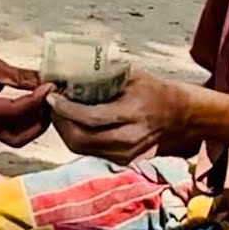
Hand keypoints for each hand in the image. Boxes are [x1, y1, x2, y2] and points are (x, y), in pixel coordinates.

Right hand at [0, 48, 54, 147]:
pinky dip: (24, 122)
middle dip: (39, 123)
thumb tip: (44, 82)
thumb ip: (21, 77)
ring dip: (33, 125)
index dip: (37, 101)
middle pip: (19, 137)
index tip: (50, 89)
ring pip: (16, 137)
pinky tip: (32, 105)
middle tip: (52, 103)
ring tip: (45, 104)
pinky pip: (10, 130)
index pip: (17, 112)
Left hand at [49, 72, 195, 164]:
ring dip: (64, 130)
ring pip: (81, 148)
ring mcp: (125, 153)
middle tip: (51, 103)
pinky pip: (89, 150)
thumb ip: (102, 74)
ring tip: (58, 111)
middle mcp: (129, 138)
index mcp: (133, 113)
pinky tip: (72, 121)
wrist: (177, 114)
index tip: (52, 95)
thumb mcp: (131, 75)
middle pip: (81, 139)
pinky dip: (75, 136)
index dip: (66, 108)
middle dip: (60, 121)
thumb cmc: (151, 89)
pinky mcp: (121, 160)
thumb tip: (69, 69)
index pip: (91, 118)